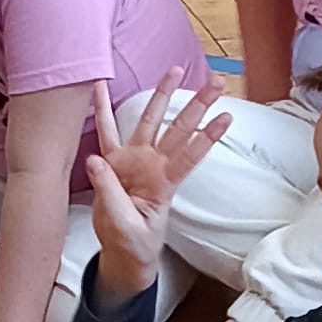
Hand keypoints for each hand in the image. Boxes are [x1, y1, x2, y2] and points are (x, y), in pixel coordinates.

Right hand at [86, 72, 230, 299]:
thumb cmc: (133, 242)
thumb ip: (109, 194)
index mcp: (163, 183)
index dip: (207, 137)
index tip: (226, 118)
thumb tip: (95, 161)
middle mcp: (153, 165)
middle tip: (216, 81)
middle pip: (178, 128)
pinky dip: (103, 108)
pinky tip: (100, 85)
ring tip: (175, 69)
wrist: (123, 252)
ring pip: (151, 120)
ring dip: (163, 94)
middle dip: (197, 104)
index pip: (190, 156)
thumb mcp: (124, 225)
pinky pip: (107, 131)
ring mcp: (135, 160)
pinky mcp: (114, 162)